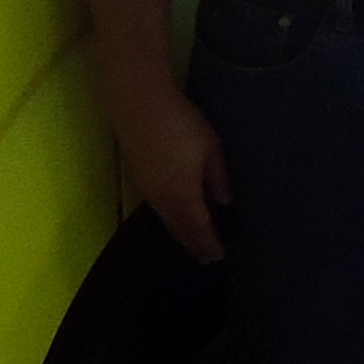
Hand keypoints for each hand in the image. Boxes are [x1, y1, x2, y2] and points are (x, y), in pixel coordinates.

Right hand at [115, 86, 233, 263]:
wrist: (138, 104)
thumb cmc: (181, 123)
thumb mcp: (210, 147)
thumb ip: (217, 177)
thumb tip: (224, 203)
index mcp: (183, 193)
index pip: (198, 227)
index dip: (208, 244)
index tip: (218, 258)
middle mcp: (163, 199)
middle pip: (179, 229)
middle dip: (193, 244)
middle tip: (206, 259)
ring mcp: (148, 190)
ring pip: (166, 221)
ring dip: (180, 234)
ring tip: (192, 244)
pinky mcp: (139, 179)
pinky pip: (158, 210)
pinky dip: (170, 221)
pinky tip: (175, 218)